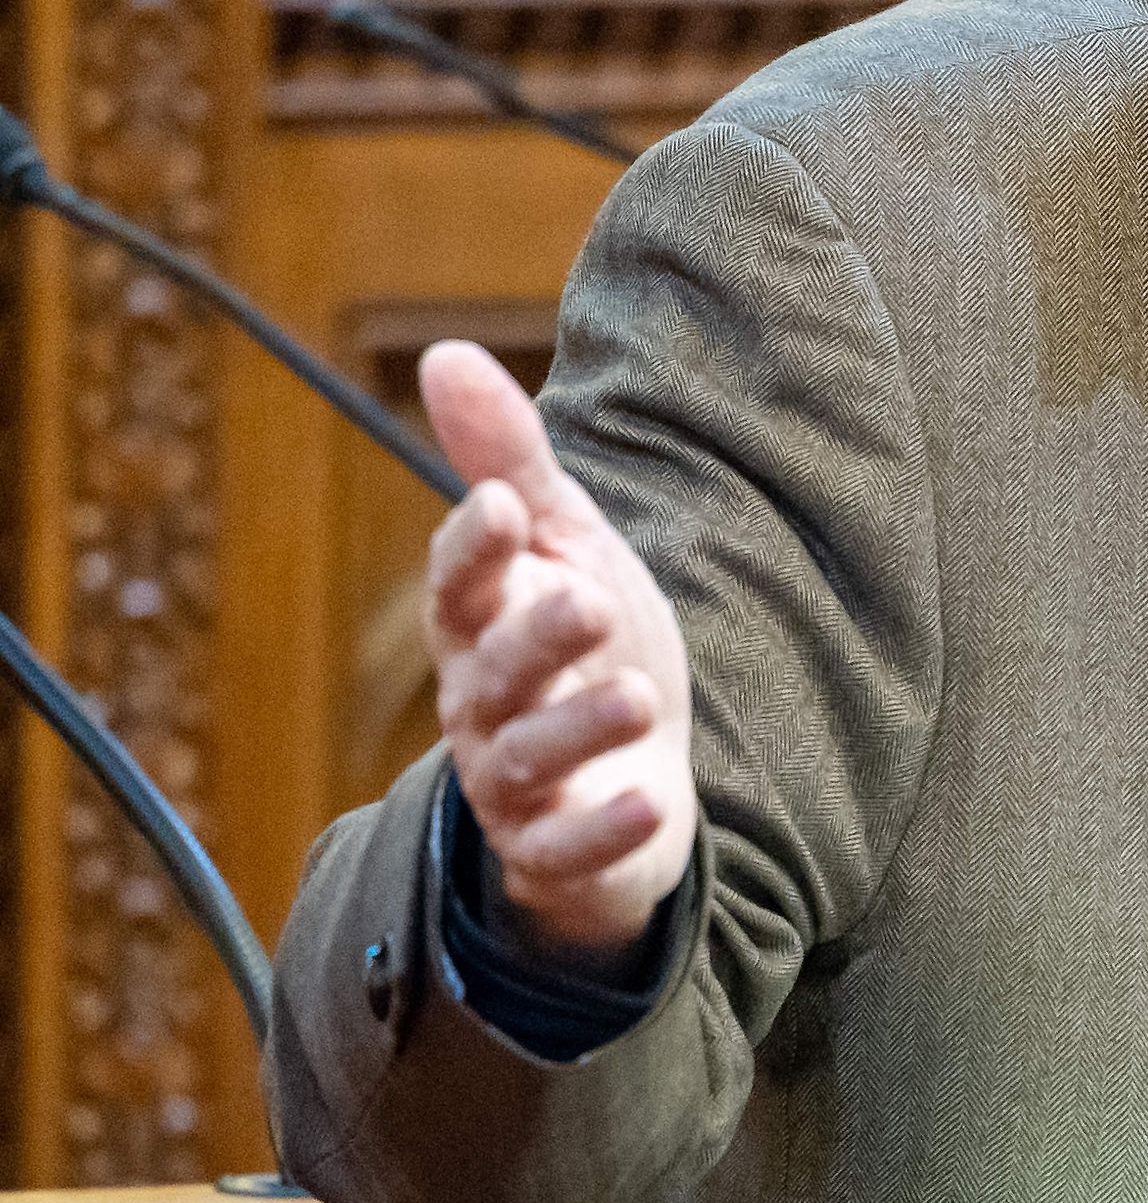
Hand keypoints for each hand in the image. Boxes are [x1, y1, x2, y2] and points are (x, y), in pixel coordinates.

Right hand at [421, 341, 697, 966]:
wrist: (623, 775)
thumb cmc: (582, 646)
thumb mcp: (564, 545)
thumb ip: (509, 461)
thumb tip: (445, 352)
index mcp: (481, 626)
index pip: (459, 585)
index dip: (472, 550)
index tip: (500, 506)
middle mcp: (485, 704)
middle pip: (491, 673)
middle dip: (534, 638)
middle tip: (590, 601)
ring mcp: (517, 783)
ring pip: (527, 758)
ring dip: (578, 728)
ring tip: (637, 695)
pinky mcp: (558, 850)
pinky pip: (566, 848)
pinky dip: (602, 830)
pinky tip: (647, 802)